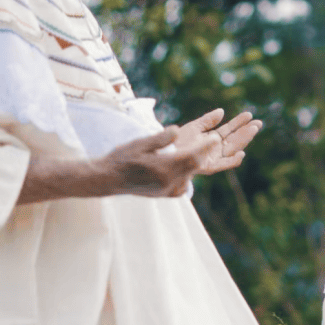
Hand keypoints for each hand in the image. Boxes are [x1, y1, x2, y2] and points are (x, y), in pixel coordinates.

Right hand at [96, 125, 219, 196]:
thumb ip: (160, 138)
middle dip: (205, 153)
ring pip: (189, 175)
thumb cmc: (122, 158)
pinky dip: (187, 175)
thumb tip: (177, 130)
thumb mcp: (140, 143)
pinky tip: (187, 168)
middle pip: (194, 166)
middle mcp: (167, 181)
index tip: (215, 137)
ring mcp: (166, 190)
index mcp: (163, 168)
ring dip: (197, 163)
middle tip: (216, 140)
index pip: (191, 156)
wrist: (107, 179)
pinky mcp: (163, 194)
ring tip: (204, 151)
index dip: (205, 146)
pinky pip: (182, 185)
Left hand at [172, 108, 262, 174]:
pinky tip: (242, 154)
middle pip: (235, 139)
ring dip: (244, 141)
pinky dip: (233, 161)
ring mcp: (213, 157)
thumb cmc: (176, 141)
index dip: (239, 122)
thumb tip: (222, 111)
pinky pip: (223, 165)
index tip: (249, 115)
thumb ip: (208, 121)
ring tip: (253, 130)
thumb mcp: (193, 127)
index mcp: (212, 139)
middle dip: (246, 131)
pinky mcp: (208, 166)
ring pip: (233, 149)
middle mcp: (215, 149)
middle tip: (258, 123)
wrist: (164, 154)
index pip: (229, 130)